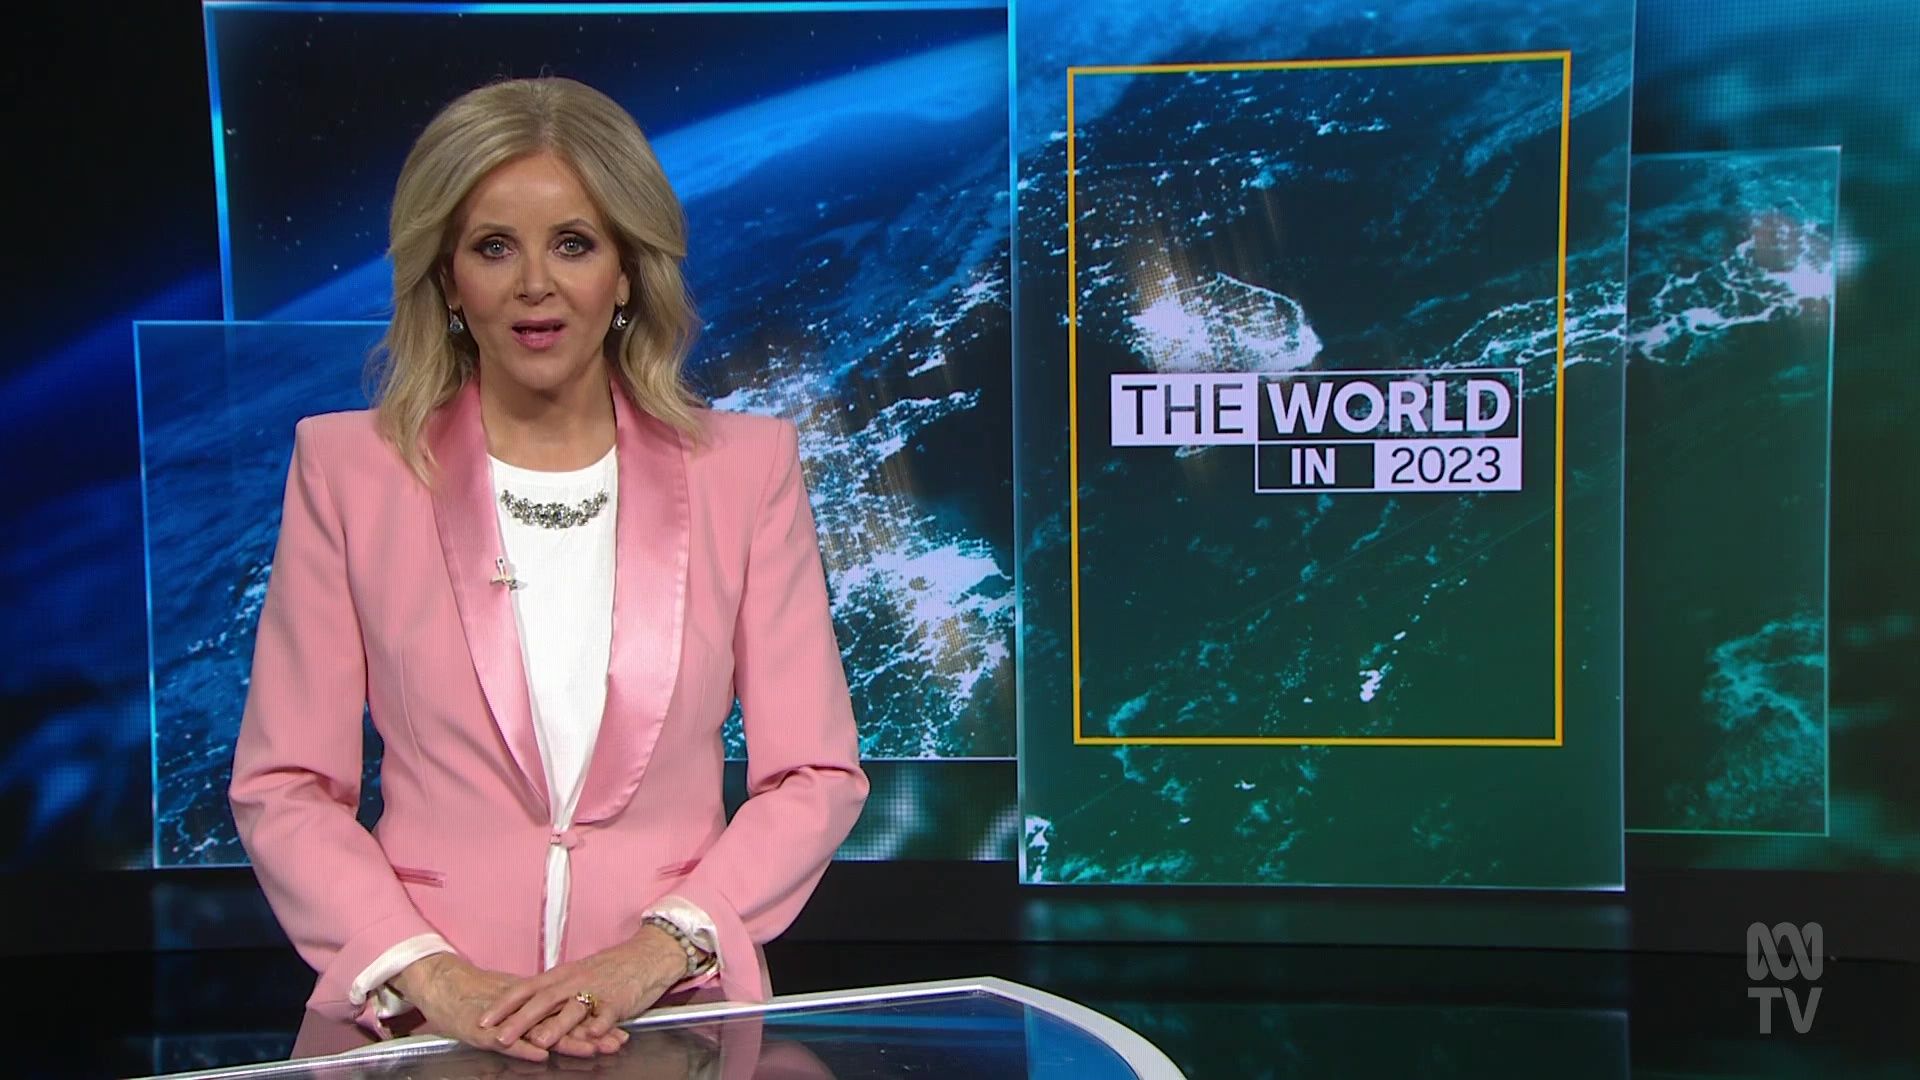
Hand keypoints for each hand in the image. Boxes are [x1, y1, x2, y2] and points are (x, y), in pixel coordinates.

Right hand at [390, 953, 628, 1060]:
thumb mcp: (517, 998)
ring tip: (592, 1049)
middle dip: (591, 1033)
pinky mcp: (483, 1029)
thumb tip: (564, 1017)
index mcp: (535, 1001)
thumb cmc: (478, 993)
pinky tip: (541, 1053)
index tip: (620, 1030)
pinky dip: (525, 1046)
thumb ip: (540, 1009)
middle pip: (563, 1021)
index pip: (571, 1011)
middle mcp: (525, 1008)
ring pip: (541, 1030)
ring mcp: (506, 1018)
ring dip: (567, 1040)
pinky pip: (507, 1040)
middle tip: (616, 1041)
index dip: (595, 1022)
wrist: (442, 982)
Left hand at [479, 925, 687, 1051]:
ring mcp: (598, 990)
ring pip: (574, 1008)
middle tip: (500, 1036)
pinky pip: (608, 1014)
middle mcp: (576, 981)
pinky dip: (600, 1026)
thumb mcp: (577, 976)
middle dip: (520, 1020)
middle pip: (543, 1000)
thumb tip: (527, 1010)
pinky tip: (592, 1037)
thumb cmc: (611, 968)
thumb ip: (555, 993)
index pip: (526, 988)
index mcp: (562, 975)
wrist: (648, 955)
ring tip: (540, 1040)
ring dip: (556, 1025)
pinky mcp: (619, 1000)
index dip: (504, 1004)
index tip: (484, 1019)